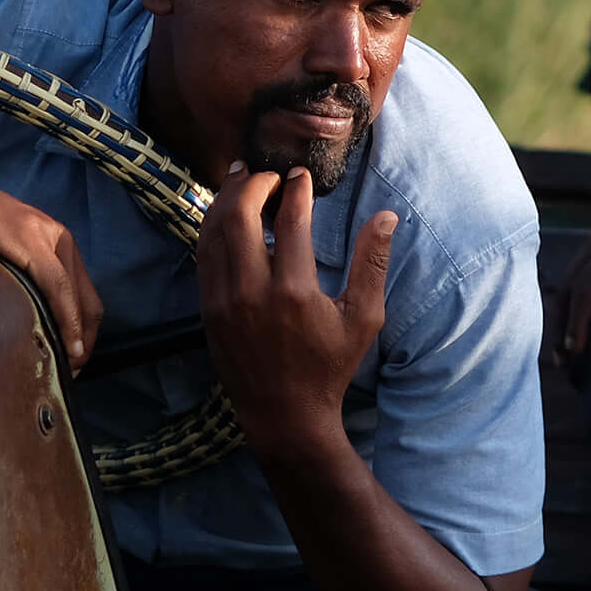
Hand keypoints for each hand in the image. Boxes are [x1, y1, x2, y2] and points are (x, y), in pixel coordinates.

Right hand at [0, 169, 101, 371]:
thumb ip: (14, 277)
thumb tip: (19, 320)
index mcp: (53, 241)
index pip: (82, 295)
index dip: (83, 331)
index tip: (74, 360)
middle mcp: (57, 237)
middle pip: (87, 300)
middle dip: (85, 340)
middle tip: (72, 371)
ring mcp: (44, 235)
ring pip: (75, 295)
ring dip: (77, 334)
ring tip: (67, 364)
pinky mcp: (26, 238)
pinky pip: (56, 284)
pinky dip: (65, 315)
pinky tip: (64, 339)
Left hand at [198, 164, 397, 457]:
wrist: (284, 416)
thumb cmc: (329, 367)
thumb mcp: (364, 318)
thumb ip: (372, 263)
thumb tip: (387, 216)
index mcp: (295, 292)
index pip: (289, 220)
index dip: (295, 188)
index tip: (301, 174)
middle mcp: (252, 292)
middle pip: (238, 216)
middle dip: (253, 184)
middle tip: (269, 174)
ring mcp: (223, 301)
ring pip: (212, 232)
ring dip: (226, 200)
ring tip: (242, 179)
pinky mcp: (208, 310)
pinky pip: (203, 256)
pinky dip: (212, 227)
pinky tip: (225, 215)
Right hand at [555, 150, 590, 369]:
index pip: (589, 287)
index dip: (578, 322)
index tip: (574, 352)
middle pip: (570, 284)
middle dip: (562, 323)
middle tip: (561, 361)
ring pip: (573, 274)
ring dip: (565, 309)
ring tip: (564, 344)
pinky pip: (583, 264)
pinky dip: (574, 291)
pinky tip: (580, 307)